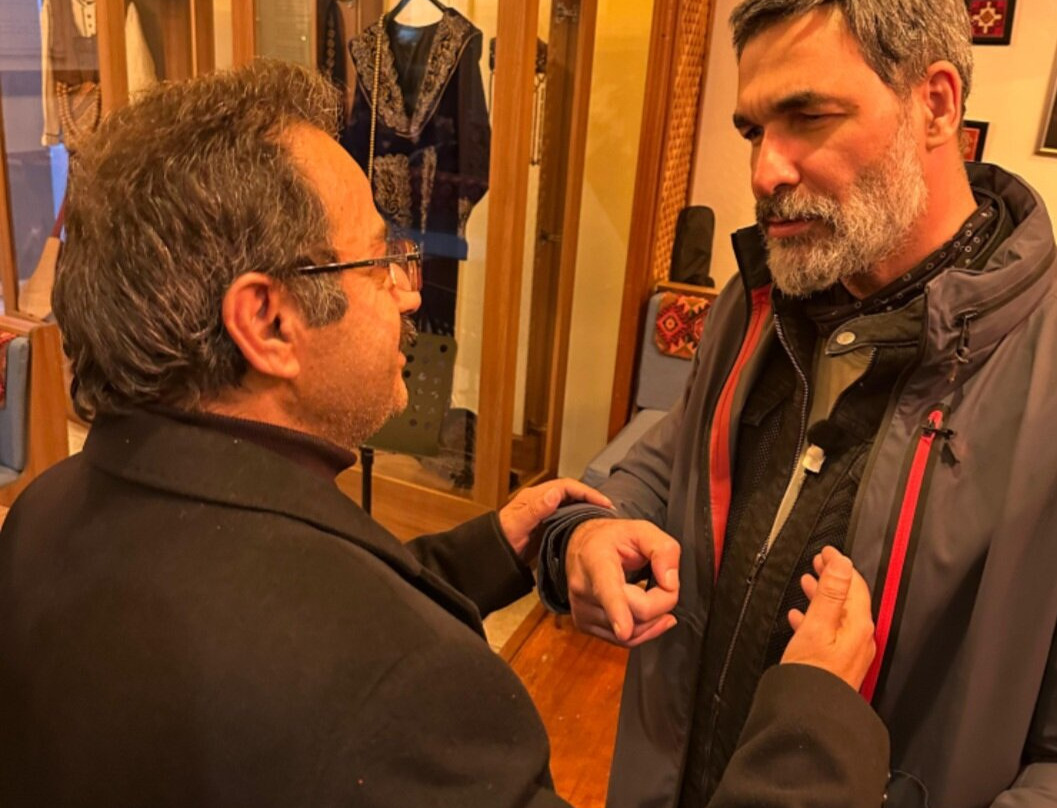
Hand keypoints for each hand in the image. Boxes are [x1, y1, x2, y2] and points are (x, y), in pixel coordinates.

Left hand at [499, 478, 612, 560]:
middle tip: (608, 510)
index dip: (586, 492)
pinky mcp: (545, 525)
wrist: (491, 555)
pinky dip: (579, 518)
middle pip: (571, 493)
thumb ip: (535, 509)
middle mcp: (541, 501)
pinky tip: (587, 527)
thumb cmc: (500, 541)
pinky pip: (566, 516)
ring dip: (586, 508)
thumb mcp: (517, 525)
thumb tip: (555, 493)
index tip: (602, 503)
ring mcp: (543, 512)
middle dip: (590, 498)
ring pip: (570, 504)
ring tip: (602, 517)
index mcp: (535, 496)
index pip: (567, 487)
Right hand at [566, 518, 680, 647]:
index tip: (624, 630)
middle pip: (634, 614)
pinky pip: (622, 641)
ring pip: (630, 634)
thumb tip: (669, 582)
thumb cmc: (611, 539)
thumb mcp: (642, 529)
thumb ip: (663, 549)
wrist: (580, 546)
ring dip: (652, 620)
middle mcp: (583, 588)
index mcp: (596, 561)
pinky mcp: (584, 624)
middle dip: (661, 604)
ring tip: (655, 596)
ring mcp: (582, 610)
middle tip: (666, 584)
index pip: (607, 589)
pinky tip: (650, 617)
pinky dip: (642, 631)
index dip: (617, 610)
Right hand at [781, 546, 875, 689]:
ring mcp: (850, 652)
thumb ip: (830, 593)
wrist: (810, 716)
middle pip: (848, 598)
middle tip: (817, 562)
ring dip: (823, 596)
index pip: (854, 584)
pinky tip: (801, 618)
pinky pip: (830, 631)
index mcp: (858, 625)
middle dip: (832, 577)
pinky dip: (817, 617)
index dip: (839, 565)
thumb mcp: (817, 626)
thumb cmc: (812, 675)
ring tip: (808, 584)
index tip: (826, 551)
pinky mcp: (838, 663)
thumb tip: (841, 563)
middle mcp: (860, 638)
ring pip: (838, 614)